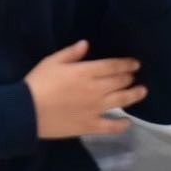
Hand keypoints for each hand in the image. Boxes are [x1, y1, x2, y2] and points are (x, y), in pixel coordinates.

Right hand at [24, 41, 145, 138]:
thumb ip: (70, 53)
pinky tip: (127, 123)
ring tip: (142, 92)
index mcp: (85, 72)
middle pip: (119, 82)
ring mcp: (96, 109)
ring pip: (121, 101)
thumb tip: (86, 44)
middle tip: (134, 76)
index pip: (112, 66)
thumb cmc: (38, 82)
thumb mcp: (50, 61)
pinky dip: (122, 125)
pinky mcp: (91, 125)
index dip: (126, 64)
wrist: (28, 110)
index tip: (135, 63)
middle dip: (129, 77)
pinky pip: (111, 126)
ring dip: (134, 95)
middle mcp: (96, 90)